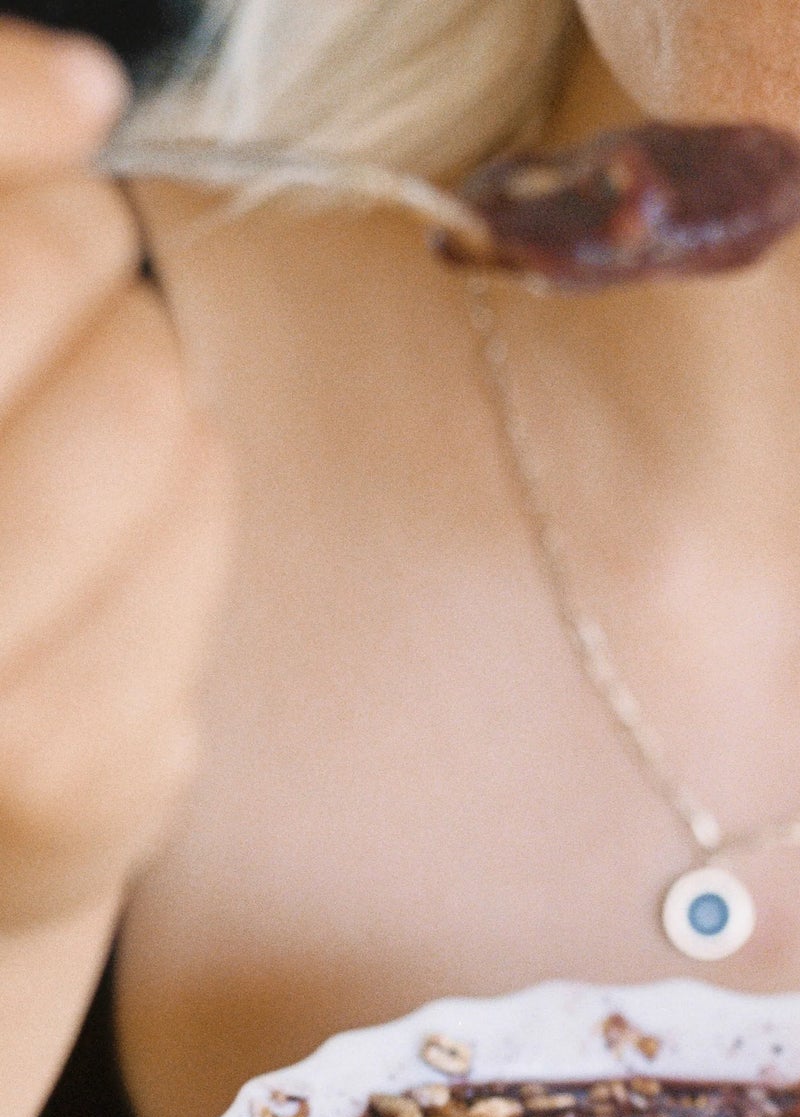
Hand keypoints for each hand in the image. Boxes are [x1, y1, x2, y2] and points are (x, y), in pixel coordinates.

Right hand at [0, 21, 232, 930]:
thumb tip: (79, 85)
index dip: (11, 141)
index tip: (65, 133)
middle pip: (46, 309)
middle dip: (87, 259)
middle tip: (80, 272)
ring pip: (150, 422)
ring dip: (150, 388)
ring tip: (95, 425)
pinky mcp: (68, 771)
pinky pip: (203, 541)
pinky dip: (191, 505)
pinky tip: (130, 536)